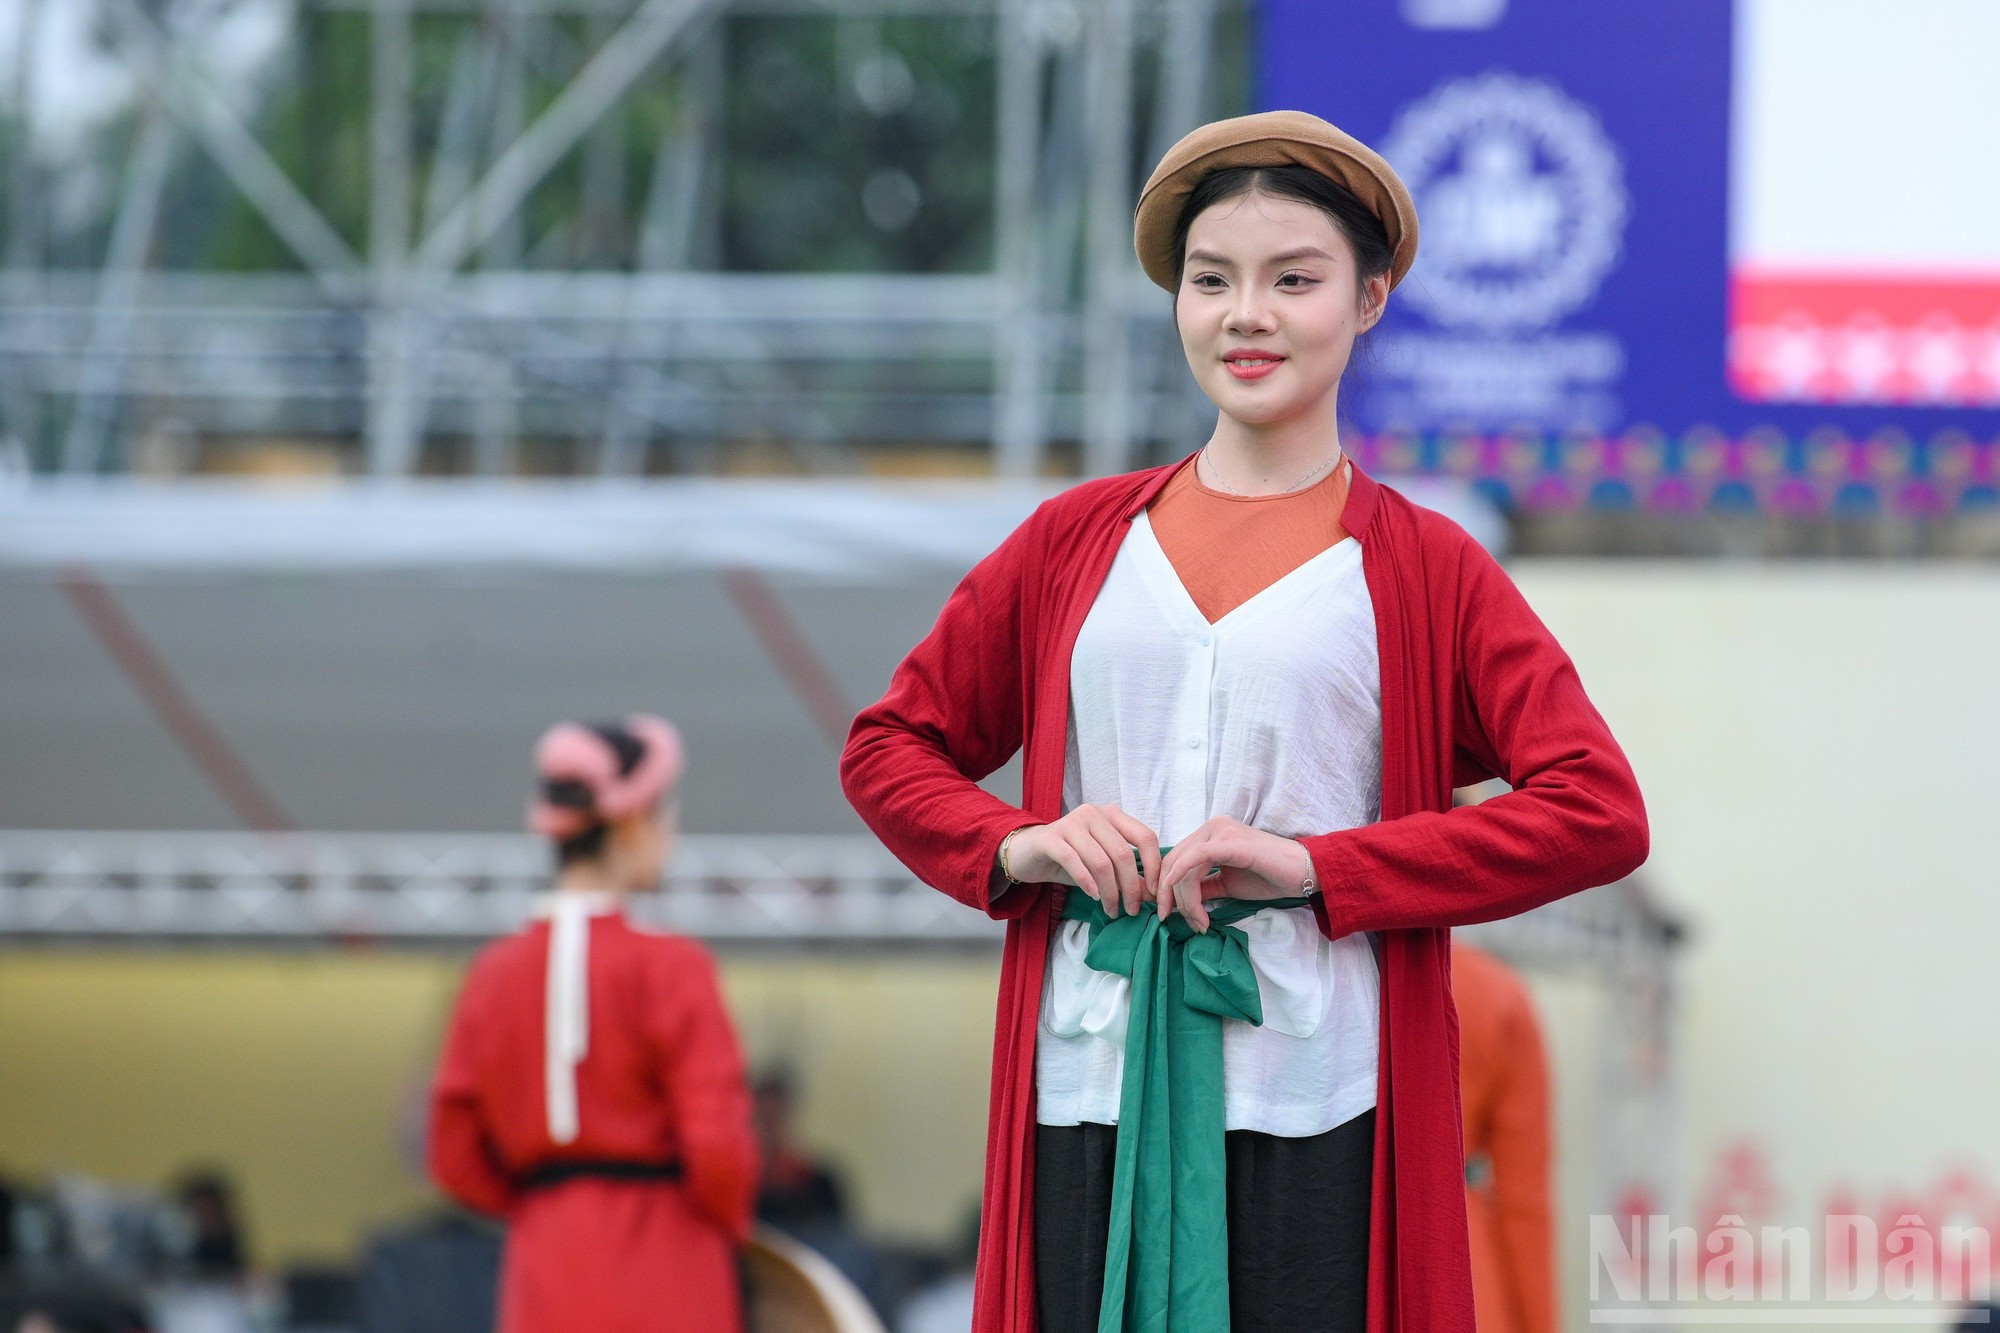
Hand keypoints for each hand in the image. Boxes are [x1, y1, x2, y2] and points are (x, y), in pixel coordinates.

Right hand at [1003, 805, 1160, 918]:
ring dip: (1110, 891)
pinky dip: (1087, 882)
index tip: (1155, 893)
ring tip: (1112, 910)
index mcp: (1112, 815)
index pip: (1145, 837)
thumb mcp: (1103, 867)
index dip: (1154, 866)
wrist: (1029, 853)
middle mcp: (1093, 813)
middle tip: (1131, 910)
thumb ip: (1127, 876)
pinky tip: (1093, 896)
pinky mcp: (1050, 838)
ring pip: (1101, 861)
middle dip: (1130, 887)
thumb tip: (1152, 895)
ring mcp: (1071, 823)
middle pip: (1123, 853)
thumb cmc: (1071, 858)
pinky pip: (1074, 861)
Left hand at [1156, 817, 1311, 931]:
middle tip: (1170, 920)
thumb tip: (1177, 901)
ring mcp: (1220, 831)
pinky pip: (1196, 858)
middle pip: (1173, 862)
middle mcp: (1212, 827)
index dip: (1164, 887)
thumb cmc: (1269, 878)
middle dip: (1168, 895)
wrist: (1302, 874)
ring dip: (1184, 899)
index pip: (1175, 859)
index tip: (1165, 913)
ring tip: (1198, 922)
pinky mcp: (1230, 842)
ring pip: (1183, 865)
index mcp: (1210, 834)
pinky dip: (1184, 877)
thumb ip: (1203, 887)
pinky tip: (1185, 899)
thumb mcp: (1227, 884)